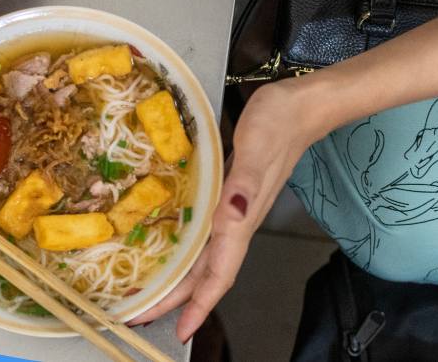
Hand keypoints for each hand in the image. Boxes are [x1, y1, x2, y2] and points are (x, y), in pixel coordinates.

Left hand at [128, 79, 329, 342]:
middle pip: (204, 273)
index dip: (201, 304)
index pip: (219, 273)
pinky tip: (167, 248)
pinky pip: (202, 233)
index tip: (180, 330)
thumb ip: (243, 183)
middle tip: (139, 315)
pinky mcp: (226, 194)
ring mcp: (231, 209)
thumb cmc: (278, 125)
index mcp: (240, 219)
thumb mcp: (257, 150)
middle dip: (175, 299)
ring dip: (177, 279)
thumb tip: (232, 213)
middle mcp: (235, 222)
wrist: (299, 106)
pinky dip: (183, 249)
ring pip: (201, 256)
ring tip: (147, 293)